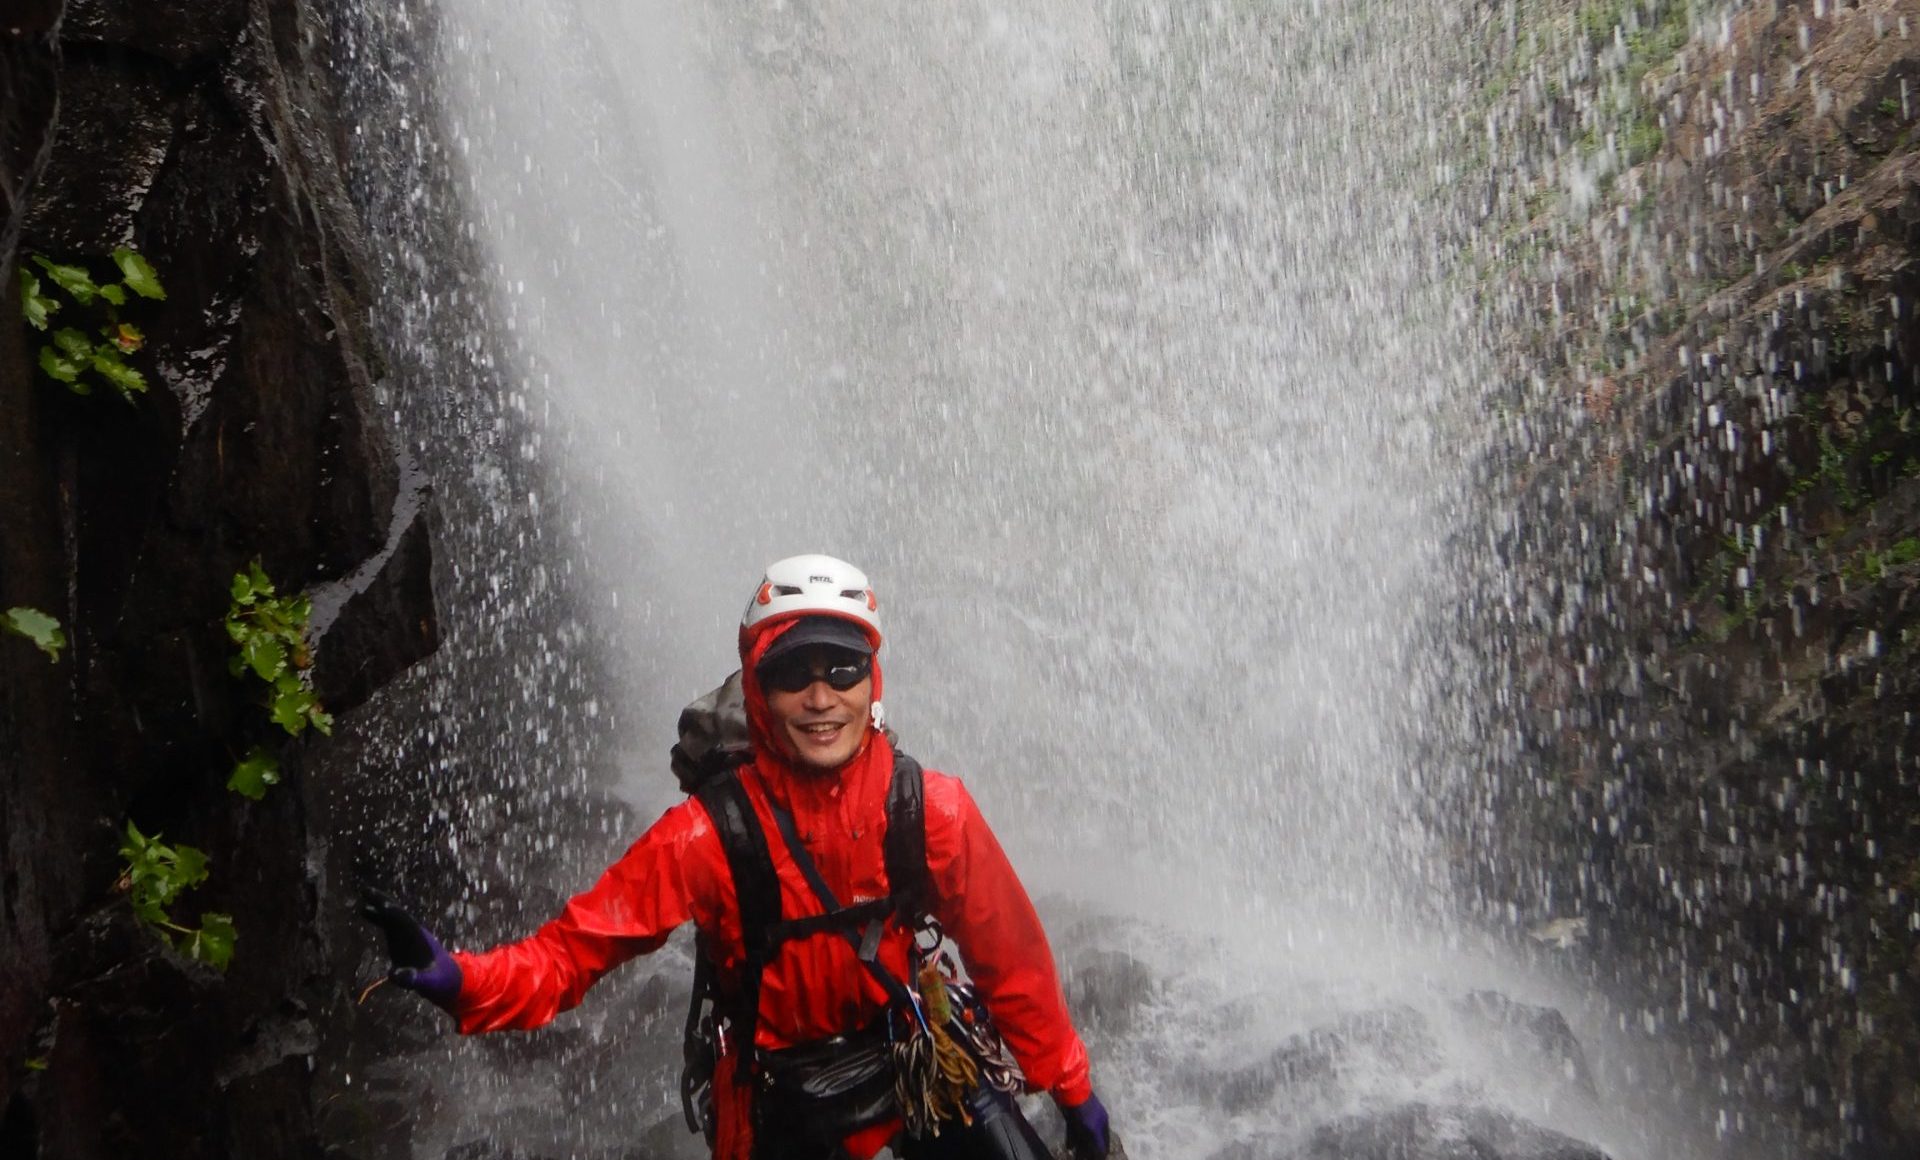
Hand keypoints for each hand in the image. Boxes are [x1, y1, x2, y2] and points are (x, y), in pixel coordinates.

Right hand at [357, 889, 462, 1010]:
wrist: (450, 979)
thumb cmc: (442, 980)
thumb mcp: (430, 982)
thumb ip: (414, 979)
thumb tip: (393, 974)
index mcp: (421, 940)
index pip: (406, 923)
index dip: (395, 915)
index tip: (383, 905)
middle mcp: (413, 933)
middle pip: (397, 914)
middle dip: (383, 902)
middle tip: (366, 890)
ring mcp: (408, 935)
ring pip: (391, 917)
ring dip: (378, 906)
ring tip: (363, 895)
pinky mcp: (402, 941)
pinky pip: (389, 925)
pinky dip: (378, 917)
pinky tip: (364, 911)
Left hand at [1059, 1091, 1113, 1158]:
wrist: (1071, 1090)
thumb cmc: (1084, 1109)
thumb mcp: (1092, 1129)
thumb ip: (1097, 1142)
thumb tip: (1101, 1154)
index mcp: (1103, 1122)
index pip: (1104, 1142)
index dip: (1101, 1153)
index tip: (1098, 1158)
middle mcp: (1095, 1120)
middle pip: (1093, 1140)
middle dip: (1089, 1151)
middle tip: (1084, 1158)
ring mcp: (1083, 1118)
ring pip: (1083, 1136)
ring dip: (1080, 1147)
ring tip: (1075, 1155)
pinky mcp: (1072, 1116)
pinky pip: (1074, 1131)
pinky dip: (1072, 1139)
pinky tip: (1069, 1147)